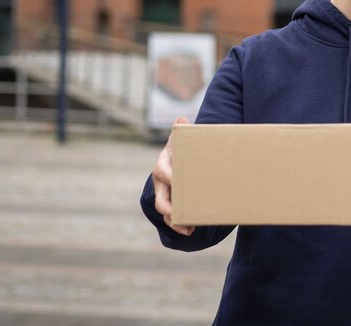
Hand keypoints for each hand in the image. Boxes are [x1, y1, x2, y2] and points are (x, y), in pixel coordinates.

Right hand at [152, 117, 194, 235]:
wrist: (180, 157)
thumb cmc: (183, 147)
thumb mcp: (182, 138)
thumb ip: (183, 130)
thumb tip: (181, 120)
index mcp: (163, 163)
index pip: (162, 172)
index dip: (169, 178)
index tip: (177, 182)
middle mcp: (161, 181)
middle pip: (160, 197)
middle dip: (168, 207)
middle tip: (178, 214)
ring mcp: (165, 193)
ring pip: (165, 210)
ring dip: (175, 221)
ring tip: (188, 229)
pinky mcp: (172, 202)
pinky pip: (172, 216)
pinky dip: (179, 225)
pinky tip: (190, 229)